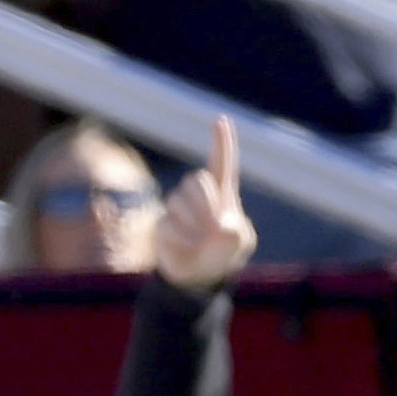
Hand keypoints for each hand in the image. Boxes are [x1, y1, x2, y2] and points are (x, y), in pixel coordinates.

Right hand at [153, 118, 253, 292]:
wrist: (197, 275)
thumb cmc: (222, 254)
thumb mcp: (235, 242)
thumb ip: (231, 230)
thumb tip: (218, 224)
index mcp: (223, 195)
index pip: (222, 164)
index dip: (221, 143)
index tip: (221, 120)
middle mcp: (198, 195)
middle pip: (198, 182)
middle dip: (205, 206)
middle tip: (213, 229)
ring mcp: (177, 206)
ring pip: (179, 204)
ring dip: (193, 228)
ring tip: (199, 242)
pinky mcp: (161, 221)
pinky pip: (168, 227)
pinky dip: (180, 242)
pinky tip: (185, 247)